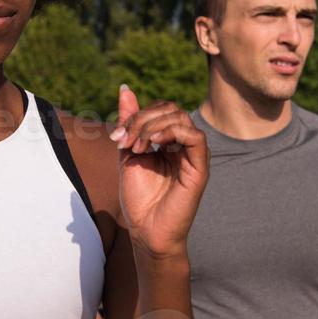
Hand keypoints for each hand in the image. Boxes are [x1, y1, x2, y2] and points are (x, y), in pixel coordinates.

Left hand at [110, 84, 208, 258]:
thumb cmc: (139, 198)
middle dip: (142, 120)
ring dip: (152, 127)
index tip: (117, 138)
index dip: (137, 115)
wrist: (146, 231)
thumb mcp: (128, 153)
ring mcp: (193, 155)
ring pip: (180, 118)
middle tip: (125, 142)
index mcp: (169, 141)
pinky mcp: (200, 168)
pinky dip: (172, 133)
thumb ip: (129, 122)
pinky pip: (195, 137)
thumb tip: (126, 88)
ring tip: (137, 147)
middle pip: (170, 109)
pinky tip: (155, 145)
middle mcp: (183, 145)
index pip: (160, 109)